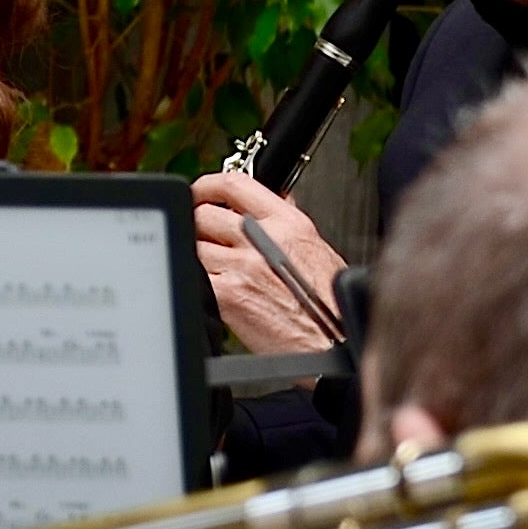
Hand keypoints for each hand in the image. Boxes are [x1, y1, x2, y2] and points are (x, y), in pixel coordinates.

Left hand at [192, 166, 350, 355]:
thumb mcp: (316, 250)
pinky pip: (197, 275)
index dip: (207, 185)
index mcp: (287, 223)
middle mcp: (262, 238)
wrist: (331, 344)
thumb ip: (287, 224)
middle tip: (204, 238)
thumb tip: (270, 203)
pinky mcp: (228, 294)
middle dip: (198, 226)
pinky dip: (200, 282)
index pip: (234, 184)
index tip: (200, 193)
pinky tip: (217, 292)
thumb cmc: (330, 306)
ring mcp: (242, 265)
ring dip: (199, 256)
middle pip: (205, 214)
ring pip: (195, 245)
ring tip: (217, 271)